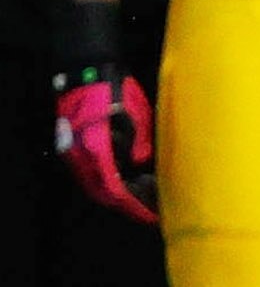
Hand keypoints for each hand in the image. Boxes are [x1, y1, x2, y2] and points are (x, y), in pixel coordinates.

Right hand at [51, 0, 154, 224]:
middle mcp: (83, 158)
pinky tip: (134, 176)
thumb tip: (142, 166)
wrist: (87, 71)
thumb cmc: (116, 89)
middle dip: (131, 203)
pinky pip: (95, 173)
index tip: (153, 216)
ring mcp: (76, 154)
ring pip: (99, 185)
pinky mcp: (77, 148)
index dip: (135, 207)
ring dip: (122, 193)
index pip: (116, 193)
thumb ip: (140, 142)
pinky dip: (113, 180)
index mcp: (98, 152)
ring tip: (149, 192)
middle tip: (155, 207)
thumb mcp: (137, 115)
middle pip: (106, 194)